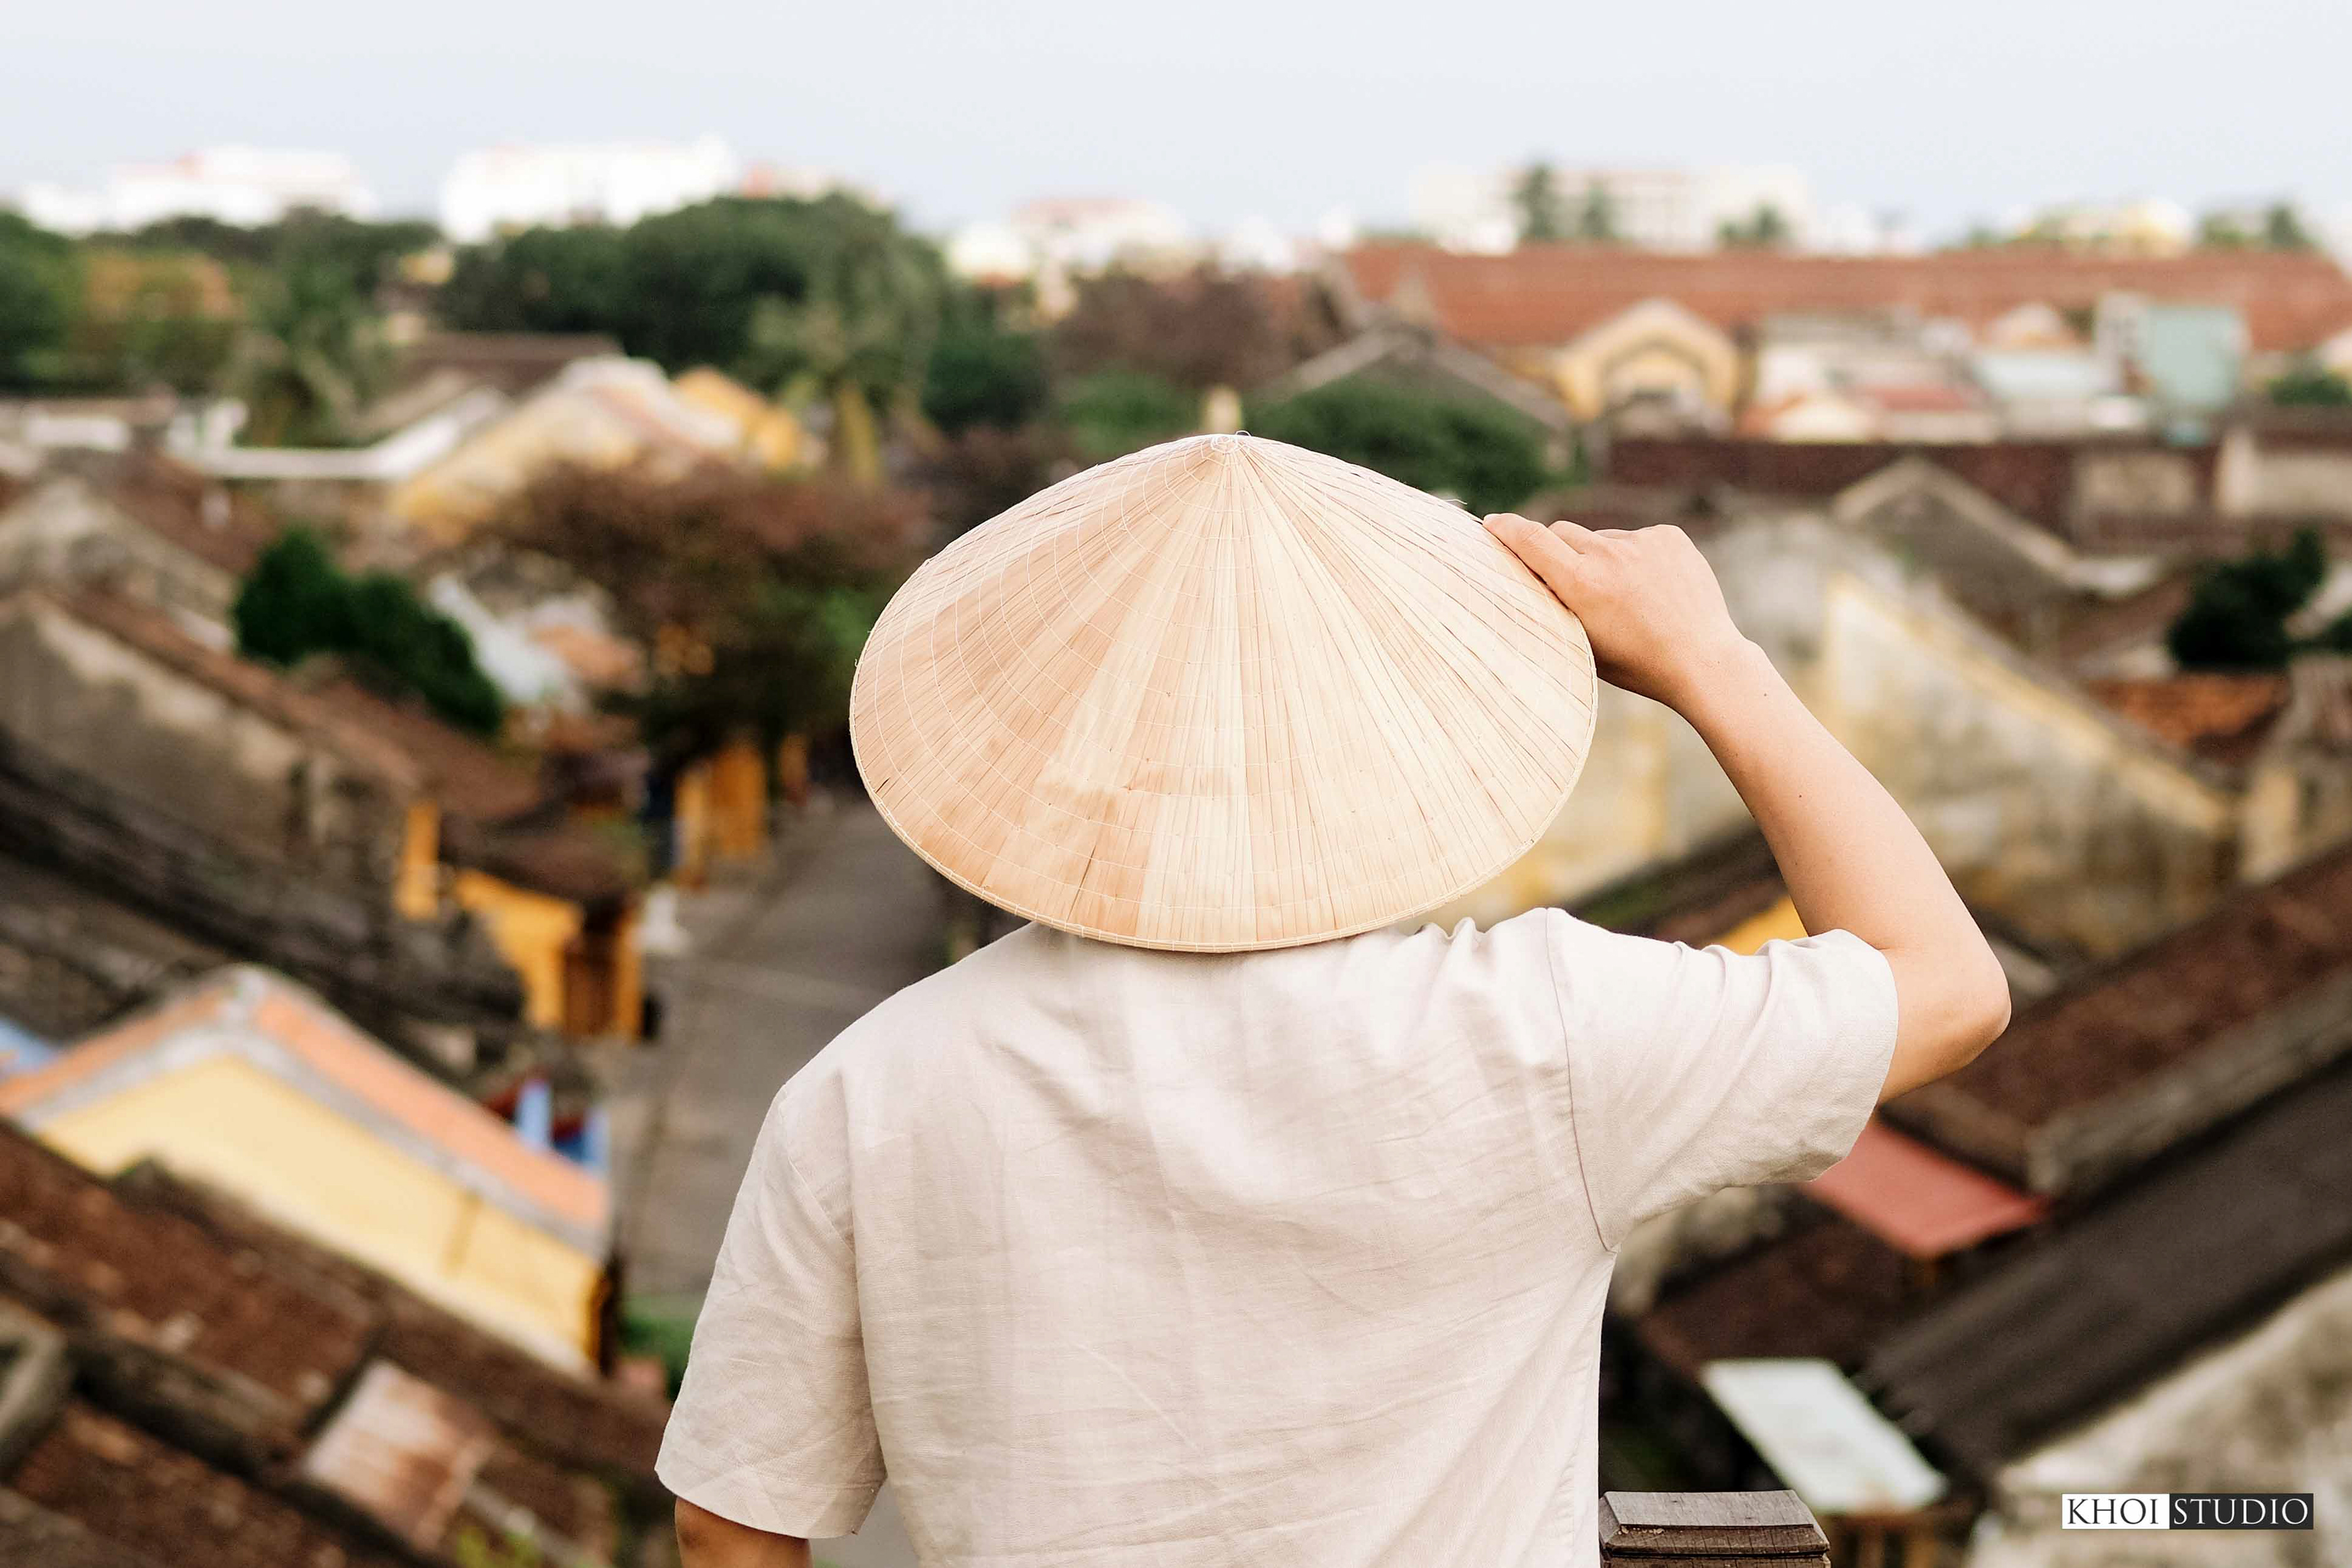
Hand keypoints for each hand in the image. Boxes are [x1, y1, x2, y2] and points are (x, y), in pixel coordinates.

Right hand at [1484, 514, 1753, 710]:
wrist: (1703, 661)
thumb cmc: (1639, 665)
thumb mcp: (1584, 643)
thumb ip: (1557, 605)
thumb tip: (1536, 577)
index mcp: (1581, 584)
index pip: (1531, 539)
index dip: (1506, 528)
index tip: (1492, 523)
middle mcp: (1608, 554)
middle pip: (1562, 532)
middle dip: (1556, 549)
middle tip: (1565, 577)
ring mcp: (1641, 541)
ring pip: (1601, 538)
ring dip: (1600, 557)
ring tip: (1623, 596)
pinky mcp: (1668, 536)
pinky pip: (1635, 539)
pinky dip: (1634, 557)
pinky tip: (1651, 588)